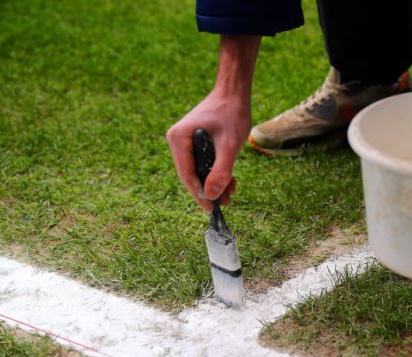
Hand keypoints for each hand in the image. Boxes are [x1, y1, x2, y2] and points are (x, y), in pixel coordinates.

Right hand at [167, 93, 247, 211]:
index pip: (186, 175)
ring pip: (198, 171)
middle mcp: (177, 141)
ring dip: (214, 184)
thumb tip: (211, 195)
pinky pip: (202, 163)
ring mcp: (184, 142)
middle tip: (227, 203)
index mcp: (178, 139)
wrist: (234, 93)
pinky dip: (215, 173)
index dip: (199, 195)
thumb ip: (221, 171)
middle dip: (209, 190)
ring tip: (232, 192)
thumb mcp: (230, 145)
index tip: (212, 209)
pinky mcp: (195, 142)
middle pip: (191, 175)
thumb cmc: (232, 113)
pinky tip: (230, 181)